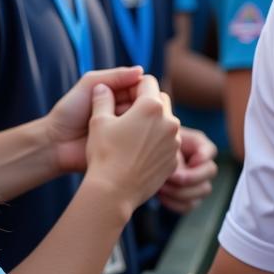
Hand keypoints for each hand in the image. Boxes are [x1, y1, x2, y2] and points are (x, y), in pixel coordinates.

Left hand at [47, 67, 143, 173]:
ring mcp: (125, 129)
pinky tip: (126, 135)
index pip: (140, 86)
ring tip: (121, 124)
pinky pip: (137, 139)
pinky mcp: (125, 146)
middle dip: (140, 106)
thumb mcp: (90, 85)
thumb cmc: (69, 112)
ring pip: (143, 121)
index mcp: (117, 93)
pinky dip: (135, 136)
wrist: (56, 142)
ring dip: (137, 121)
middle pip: (144, 104)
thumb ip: (114, 76)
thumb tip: (141, 70)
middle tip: (126, 110)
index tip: (138, 94)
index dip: (142, 89)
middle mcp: (123, 110)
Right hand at [84, 76, 180, 215]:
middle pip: (160, 100)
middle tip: (128, 113)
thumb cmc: (104, 154)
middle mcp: (169, 121)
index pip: (147, 81)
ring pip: (166, 122)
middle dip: (146, 102)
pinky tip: (139, 153)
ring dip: (153, 123)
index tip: (123, 94)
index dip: (134, 85)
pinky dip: (157, 143)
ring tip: (133, 135)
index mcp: (151, 106)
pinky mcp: (173, 160)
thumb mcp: (98, 121)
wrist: (113, 191)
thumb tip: (102, 87)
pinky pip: (168, 143)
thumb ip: (102, 98)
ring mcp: (174, 142)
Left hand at [157, 127, 216, 213]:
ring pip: (203, 191)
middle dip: (191, 176)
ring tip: (161, 186)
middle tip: (170, 177)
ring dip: (181, 190)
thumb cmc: (150, 143)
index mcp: (198, 145)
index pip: (210, 150)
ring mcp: (198, 182)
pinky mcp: (188, 198)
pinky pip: (189, 205)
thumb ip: (170, 146)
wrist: (140, 159)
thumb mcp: (160, 138)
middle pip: (211, 171)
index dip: (200, 157)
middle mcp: (202, 164)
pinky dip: (174, 202)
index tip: (182, 159)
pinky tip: (160, 195)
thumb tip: (176, 166)